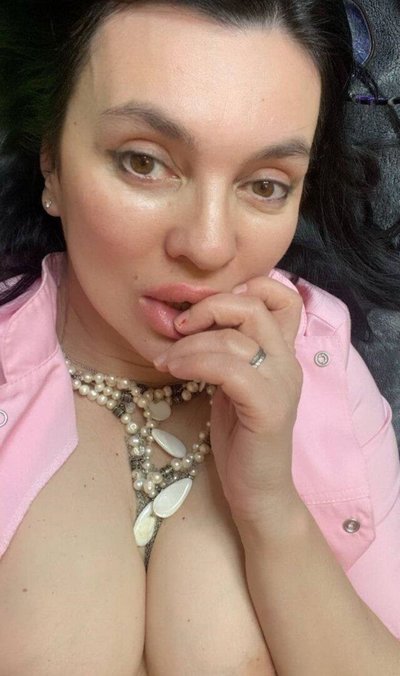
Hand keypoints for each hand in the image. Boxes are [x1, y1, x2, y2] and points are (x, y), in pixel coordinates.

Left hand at [154, 277, 303, 522]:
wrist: (259, 492)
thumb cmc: (240, 438)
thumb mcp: (231, 384)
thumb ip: (225, 351)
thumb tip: (189, 320)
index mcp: (281, 352)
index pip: (282, 296)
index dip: (244, 288)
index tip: (205, 310)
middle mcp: (288, 362)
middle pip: (254, 306)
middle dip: (207, 308)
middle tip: (177, 327)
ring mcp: (282, 384)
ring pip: (234, 338)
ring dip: (189, 343)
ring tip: (165, 360)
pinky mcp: (269, 408)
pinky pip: (229, 369)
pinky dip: (195, 363)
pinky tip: (174, 370)